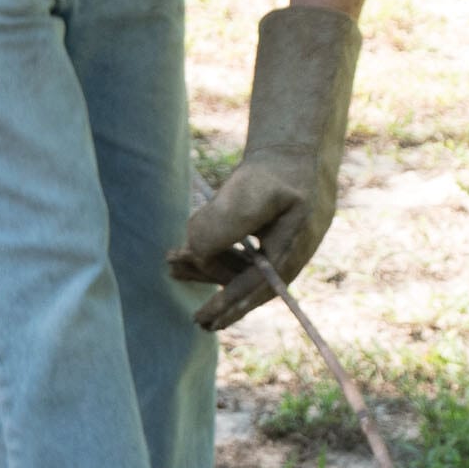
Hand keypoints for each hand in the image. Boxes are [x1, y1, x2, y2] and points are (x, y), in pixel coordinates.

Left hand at [169, 5, 359, 329]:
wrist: (296, 148)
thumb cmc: (276, 170)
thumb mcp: (250, 192)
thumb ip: (223, 224)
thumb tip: (194, 254)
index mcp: (290, 252)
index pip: (254, 289)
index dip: (226, 305)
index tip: (203, 319)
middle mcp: (287, 259)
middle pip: (244, 284)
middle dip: (212, 290)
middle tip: (187, 304)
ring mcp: (278, 251)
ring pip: (237, 270)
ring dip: (206, 269)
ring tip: (172, 264)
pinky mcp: (266, 241)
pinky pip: (238, 256)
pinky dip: (213, 255)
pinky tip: (185, 252)